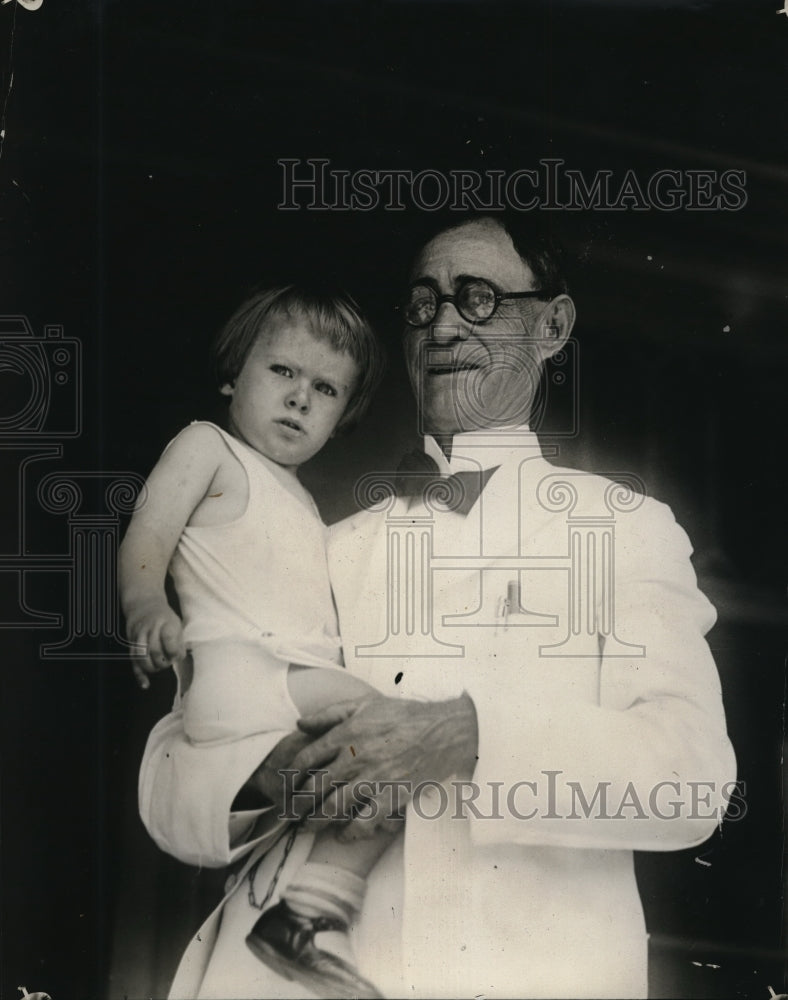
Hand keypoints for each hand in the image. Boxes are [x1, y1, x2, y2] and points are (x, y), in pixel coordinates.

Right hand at [125, 600, 185, 688]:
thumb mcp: (176, 623)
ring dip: (153, 667)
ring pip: (142, 657)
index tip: (177, 656)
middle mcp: (150, 628)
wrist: (144, 605)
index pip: (169, 639)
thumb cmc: (164, 618)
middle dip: (163, 661)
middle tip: (169, 662)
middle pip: (155, 650)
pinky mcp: (131, 644)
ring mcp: (139, 636)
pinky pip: (134, 661)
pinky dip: (140, 674)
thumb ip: (179, 640)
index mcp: (165, 621)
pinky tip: (145, 684)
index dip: (174, 651)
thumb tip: (180, 658)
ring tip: (160, 667)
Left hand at [290, 693, 477, 839]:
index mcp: (347, 734)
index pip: (307, 758)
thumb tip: (300, 723)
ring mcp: (373, 779)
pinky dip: (350, 833)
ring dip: (316, 821)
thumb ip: (330, 714)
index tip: (287, 786)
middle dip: (297, 804)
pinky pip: (364, 822)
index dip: (291, 776)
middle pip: (315, 787)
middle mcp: (355, 757)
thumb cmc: (404, 716)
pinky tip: (342, 835)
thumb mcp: (364, 704)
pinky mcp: (391, 796)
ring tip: (307, 828)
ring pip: (334, 807)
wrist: (442, 731)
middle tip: (289, 815)